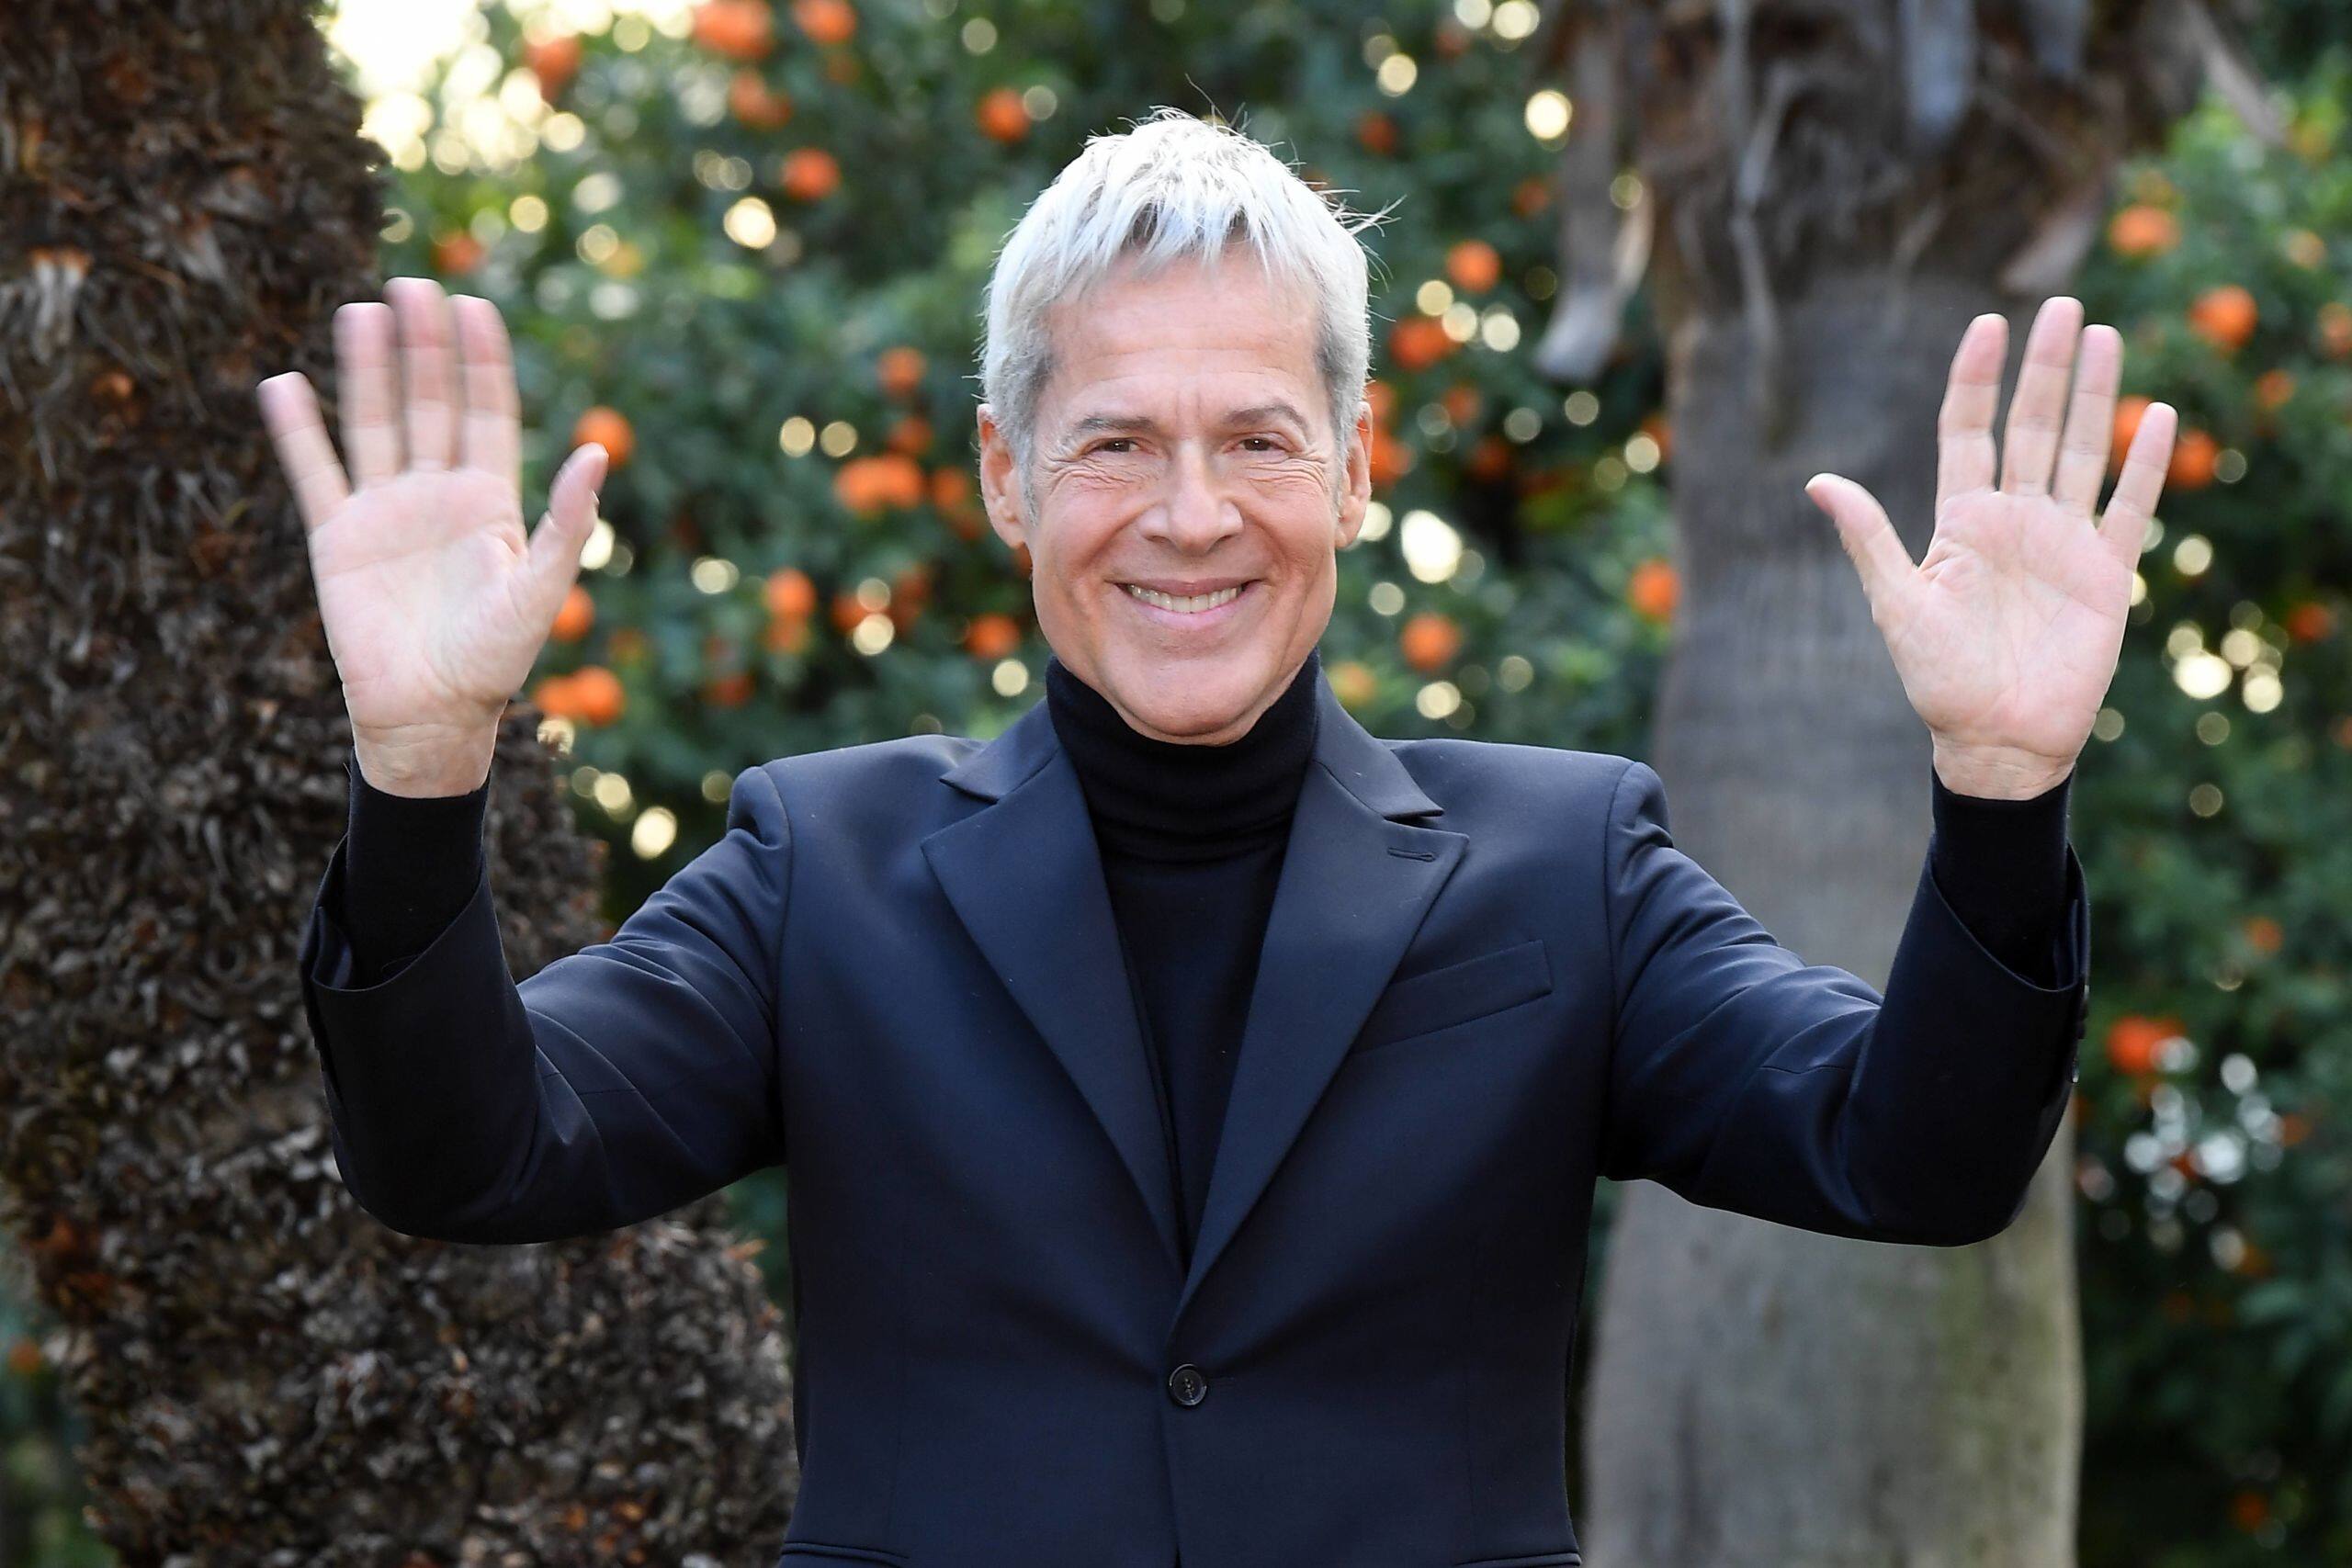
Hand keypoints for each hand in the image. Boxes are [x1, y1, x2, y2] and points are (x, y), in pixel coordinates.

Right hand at [257, 277, 608, 793]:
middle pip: (430, 404)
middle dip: (424, 347)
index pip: (487, 413)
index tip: (476, 307)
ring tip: (360, 311)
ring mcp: (385, 511)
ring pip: (374, 422)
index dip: (482, 362)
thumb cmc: (493, 662)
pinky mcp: (336, 537)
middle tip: (414, 285)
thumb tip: (597, 452)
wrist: (429, 715)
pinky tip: (285, 384)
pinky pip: (315, 471)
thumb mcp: (540, 590)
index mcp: (491, 503)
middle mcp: (437, 495)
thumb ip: (565, 522)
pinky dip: (299, 430)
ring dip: (367, 369)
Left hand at [1804, 296, 2177, 799]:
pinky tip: (2157, 416)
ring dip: (2094, 396)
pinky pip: (2129, 508)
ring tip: (2103, 336)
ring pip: (2082, 451)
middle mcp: (2015, 519)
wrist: (1994, 739)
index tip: (1986, 324)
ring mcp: (2063, 542)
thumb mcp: (1896, 602)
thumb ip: (1868, 537)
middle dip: (2043, 367)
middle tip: (2061, 305)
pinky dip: (2144, 465)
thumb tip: (1818, 480)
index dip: (1976, 379)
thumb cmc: (1937, 679)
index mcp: (1961, 520)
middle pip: (2032, 426)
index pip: (1969, 430)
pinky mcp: (2105, 574)